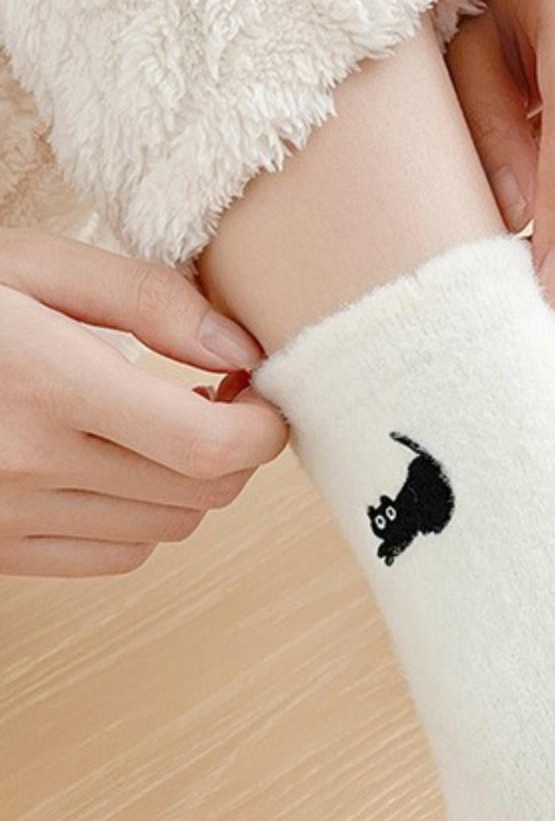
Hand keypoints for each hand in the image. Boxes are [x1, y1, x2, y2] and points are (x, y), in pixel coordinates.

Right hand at [0, 231, 288, 576]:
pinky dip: (138, 517)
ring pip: (168, 527)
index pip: (209, 447)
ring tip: (155, 422)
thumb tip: (241, 349)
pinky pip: (115, 556)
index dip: (262, 427)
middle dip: (234, 447)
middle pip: (204, 493)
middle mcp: (26, 464)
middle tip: (213, 395)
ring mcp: (6, 517)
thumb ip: (145, 299)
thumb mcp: (28, 264)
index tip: (260, 391)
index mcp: (45, 384)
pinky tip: (109, 463)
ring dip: (188, 481)